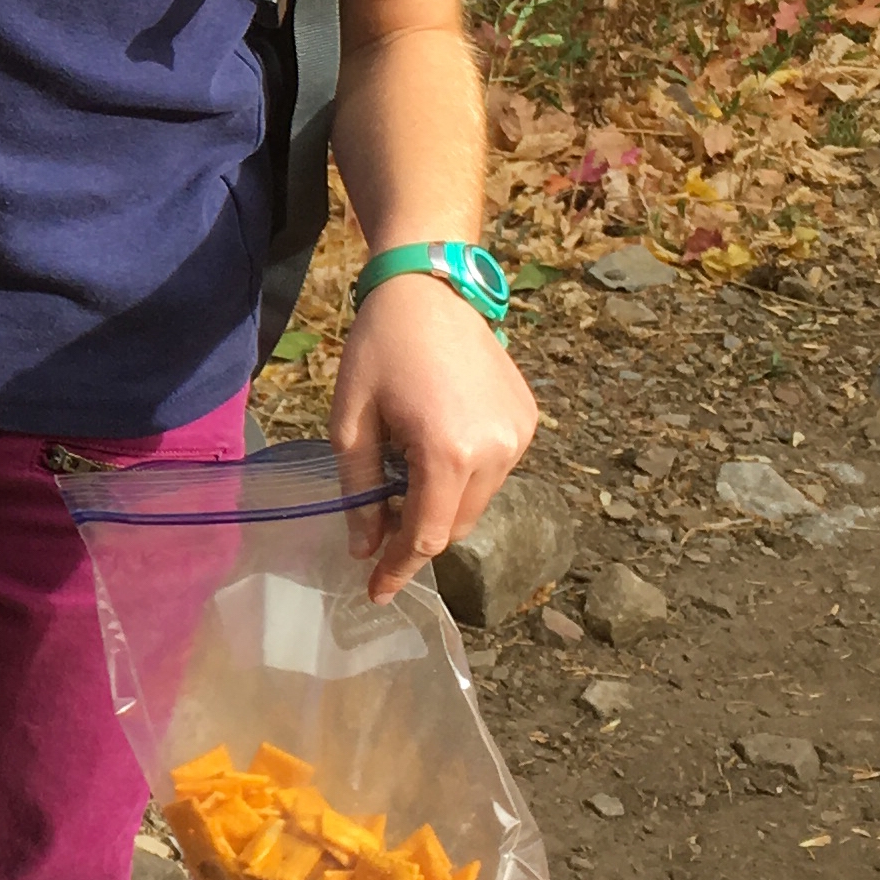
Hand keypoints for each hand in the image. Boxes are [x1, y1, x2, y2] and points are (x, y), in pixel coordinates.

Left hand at [327, 271, 537, 601]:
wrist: (430, 287)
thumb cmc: (379, 348)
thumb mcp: (351, 420)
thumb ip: (360, 489)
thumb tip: (363, 548)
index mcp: (449, 453)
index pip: (425, 536)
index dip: (397, 568)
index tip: (374, 592)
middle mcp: (496, 452)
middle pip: (453, 524)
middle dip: (415, 533)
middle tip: (377, 522)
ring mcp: (518, 436)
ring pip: (476, 501)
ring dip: (441, 500)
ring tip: (405, 464)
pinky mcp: (527, 420)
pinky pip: (494, 469)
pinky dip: (464, 472)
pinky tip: (436, 438)